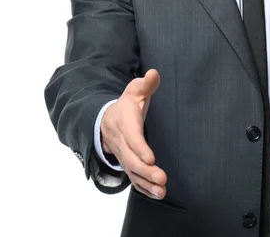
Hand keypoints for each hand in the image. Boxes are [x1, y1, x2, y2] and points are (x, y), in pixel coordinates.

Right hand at [100, 69, 166, 198]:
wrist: (107, 120)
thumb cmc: (127, 104)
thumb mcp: (135, 91)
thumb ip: (146, 84)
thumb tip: (154, 73)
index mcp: (125, 123)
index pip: (132, 137)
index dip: (140, 148)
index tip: (150, 158)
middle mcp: (122, 143)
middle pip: (132, 160)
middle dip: (146, 171)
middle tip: (162, 179)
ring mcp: (124, 155)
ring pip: (133, 173)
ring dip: (147, 184)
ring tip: (162, 191)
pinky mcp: (128, 164)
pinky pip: (134, 179)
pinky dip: (144, 188)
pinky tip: (157, 194)